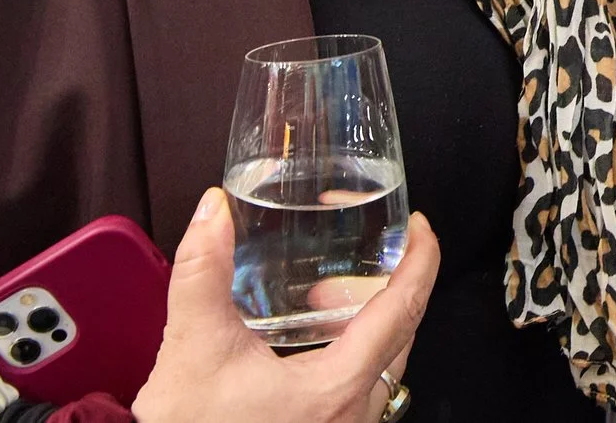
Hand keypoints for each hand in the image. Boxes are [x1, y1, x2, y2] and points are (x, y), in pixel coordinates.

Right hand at [130, 188, 438, 422]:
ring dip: (361, 323)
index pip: (405, 308)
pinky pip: (360, 386)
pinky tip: (308, 343)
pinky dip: (347, 353)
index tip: (420, 226)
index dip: (421, 259)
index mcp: (339, 385)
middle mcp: (355, 412)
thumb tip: (212, 212)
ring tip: (318, 299)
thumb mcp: (193, 347)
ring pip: (381, 363)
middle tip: (349, 262)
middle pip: (400, 333)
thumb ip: (202, 273)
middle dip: (380, 288)